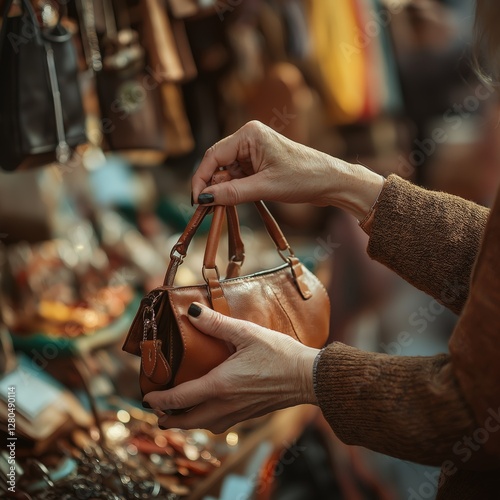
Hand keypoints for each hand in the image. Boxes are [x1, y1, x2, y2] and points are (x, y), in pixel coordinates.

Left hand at [143, 303, 319, 433]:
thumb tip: (191, 312)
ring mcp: (239, 413)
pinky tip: (212, 412)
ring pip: (205, 425)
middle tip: (158, 415)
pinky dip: (208, 422)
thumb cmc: (279, 354)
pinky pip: (222, 424)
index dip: (160, 401)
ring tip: (180, 415)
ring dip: (188, 423)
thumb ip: (216, 324)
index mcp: (220, 385)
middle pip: (189, 421)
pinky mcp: (251, 414)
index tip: (147, 399)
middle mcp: (226, 404)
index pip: (180, 398)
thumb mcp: (246, 333)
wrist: (308, 377)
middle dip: (170, 420)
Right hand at [192, 120, 383, 219]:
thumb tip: (204, 198)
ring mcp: (254, 151)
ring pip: (227, 172)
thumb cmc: (304, 178)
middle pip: (218, 164)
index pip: (213, 156)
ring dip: (223, 190)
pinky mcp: (259, 163)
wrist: (331, 181)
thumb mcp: (265, 187)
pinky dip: (234, 190)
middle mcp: (248, 138)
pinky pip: (238, 176)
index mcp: (249, 134)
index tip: (196, 200)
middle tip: (206, 209)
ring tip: (221, 208)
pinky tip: (233, 201)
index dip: (201, 178)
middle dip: (212, 186)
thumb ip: (232, 193)